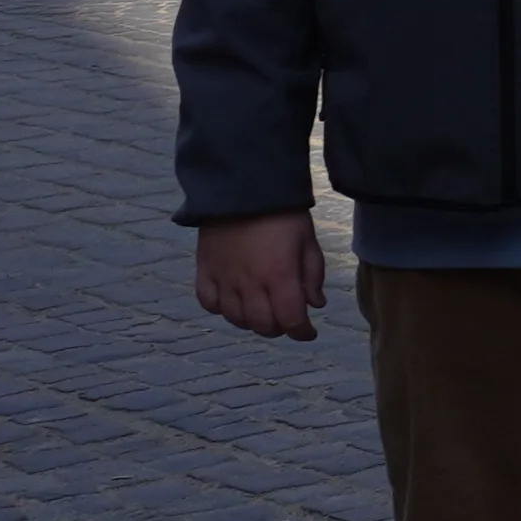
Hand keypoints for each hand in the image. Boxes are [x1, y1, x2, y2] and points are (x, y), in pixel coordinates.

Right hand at [195, 212, 326, 339]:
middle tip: (285, 320)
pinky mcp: (205, 270)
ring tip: (261, 312)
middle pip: (262, 325)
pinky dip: (221, 309)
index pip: (290, 320)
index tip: (308, 332)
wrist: (244, 188)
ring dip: (251, 322)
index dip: (302, 332)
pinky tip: (232, 301)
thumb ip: (312, 276)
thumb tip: (315, 305)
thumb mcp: (307, 242)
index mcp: (280, 276)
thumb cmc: (282, 214)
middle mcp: (250, 283)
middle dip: (278, 328)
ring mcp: (224, 278)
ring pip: (235, 318)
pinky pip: (208, 303)